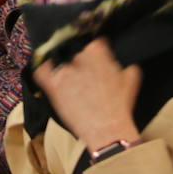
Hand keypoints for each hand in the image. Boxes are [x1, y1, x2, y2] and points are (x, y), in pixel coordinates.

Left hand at [33, 38, 141, 152]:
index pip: (93, 43)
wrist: (108, 129)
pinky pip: (42, 72)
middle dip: (80, 62)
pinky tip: (48, 75)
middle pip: (76, 53)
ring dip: (64, 69)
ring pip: (59, 62)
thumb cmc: (119, 107)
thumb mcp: (130, 80)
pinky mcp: (53, 86)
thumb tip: (123, 64)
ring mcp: (65, 71)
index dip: (95, 52)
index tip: (96, 60)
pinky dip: (43, 71)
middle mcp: (80, 58)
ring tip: (70, 81)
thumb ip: (126, 66)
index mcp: (98, 52)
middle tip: (85, 75)